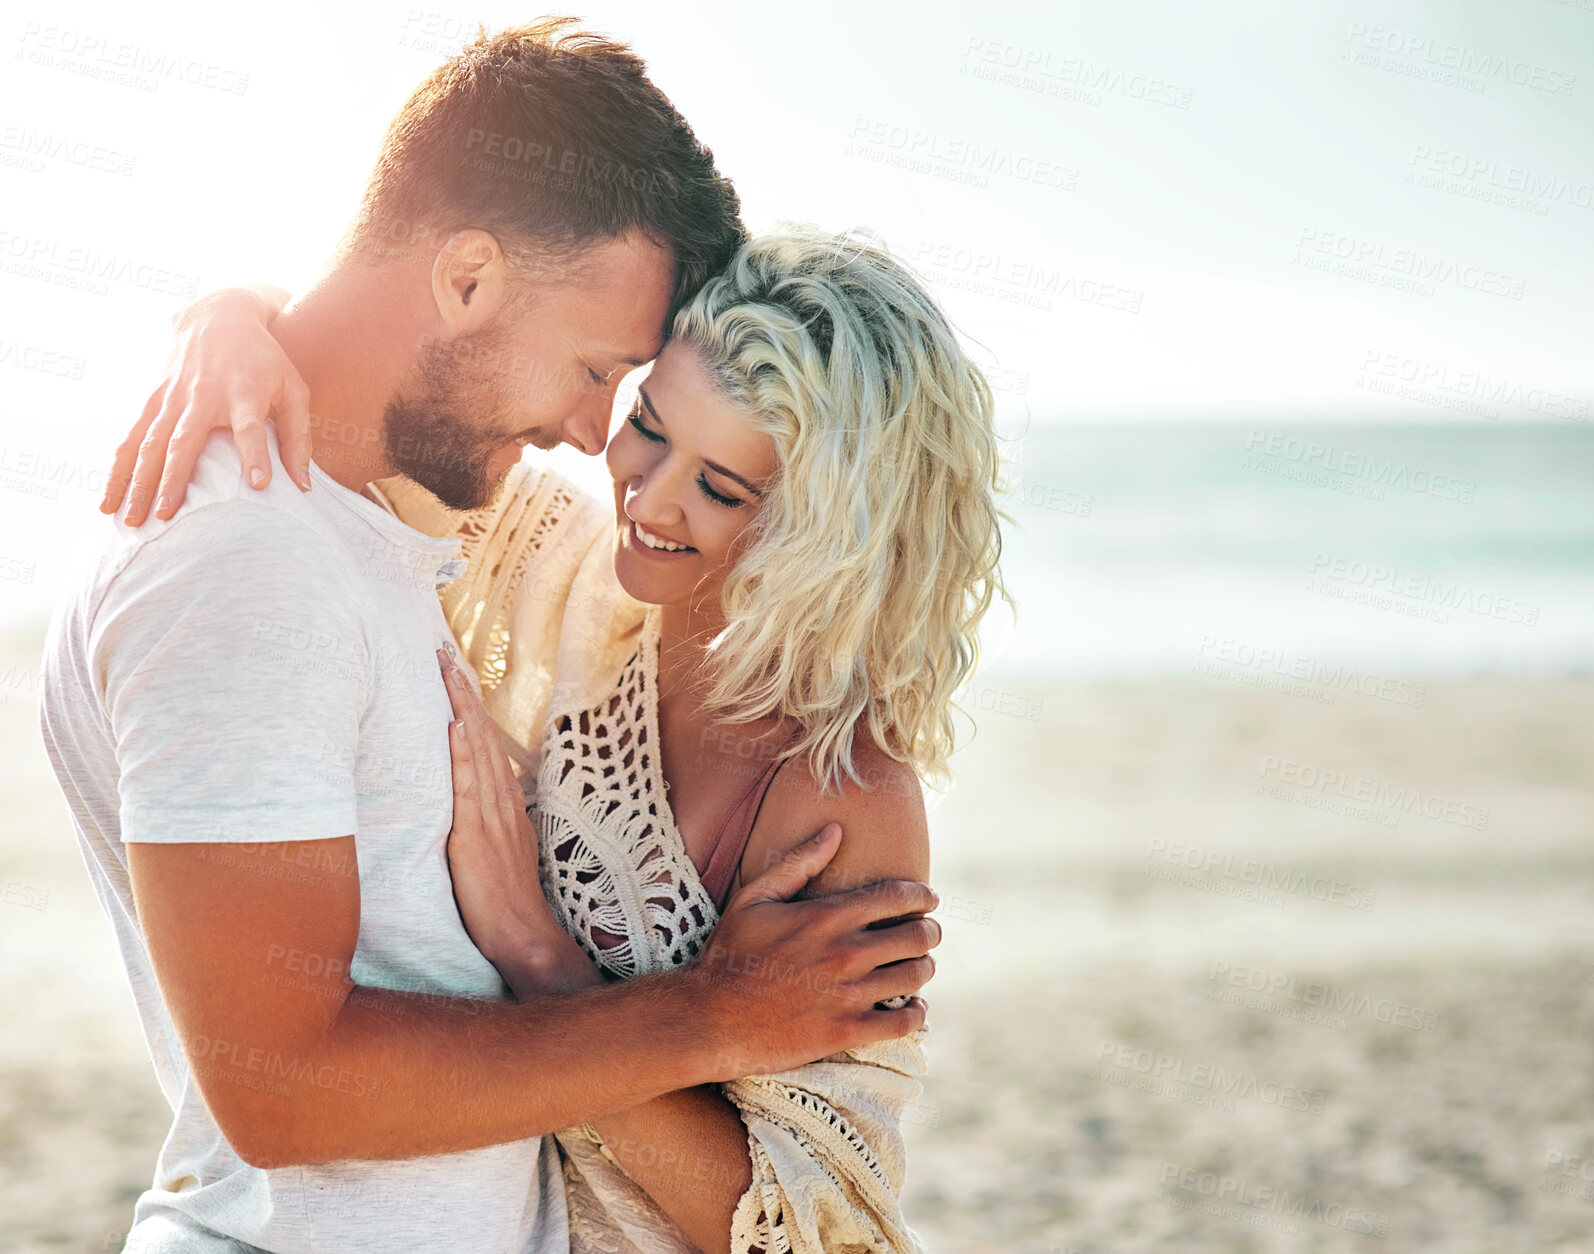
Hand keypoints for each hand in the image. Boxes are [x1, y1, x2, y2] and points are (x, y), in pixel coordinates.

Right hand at [103, 285, 308, 524]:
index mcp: (244, 394)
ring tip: (130, 519)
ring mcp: (172, 397)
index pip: (251, 428)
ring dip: (137, 482)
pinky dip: (119, 468)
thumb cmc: (267, 360)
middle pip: (185, 442)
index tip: (260, 484)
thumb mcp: (294, 390)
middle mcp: (203, 396)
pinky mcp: (153, 399)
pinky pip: (132, 437)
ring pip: (149, 443)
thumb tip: (305, 488)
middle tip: (165, 517)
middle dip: (172, 480)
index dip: (255, 455)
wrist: (219, 316)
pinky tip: (109, 498)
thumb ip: (299, 439)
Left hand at [438, 649, 566, 972]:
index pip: (486, 745)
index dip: (471, 709)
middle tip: (444, 655)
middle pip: (482, 736)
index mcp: (504, 803)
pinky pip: (469, 785)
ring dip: (461, 709)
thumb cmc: (506, 900)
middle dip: (463, 694)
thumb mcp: (499, 851)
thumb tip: (471, 803)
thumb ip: (488, 823)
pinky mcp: (475, 834)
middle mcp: (500, 801)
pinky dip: (463, 754)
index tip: (455, 676)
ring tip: (446, 673)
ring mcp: (490, 815)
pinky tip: (454, 728)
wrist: (523, 934)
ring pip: (476, 750)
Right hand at [686, 827, 939, 1076]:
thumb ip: (798, 863)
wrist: (708, 1019)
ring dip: (925, 968)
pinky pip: (903, 1022)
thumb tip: (835, 831)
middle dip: (930, 931)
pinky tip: (913, 1008)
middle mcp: (844, 953)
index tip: (929, 899)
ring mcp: (847, 995)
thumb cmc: (728, 954)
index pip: (896, 897)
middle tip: (929, 933)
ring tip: (921, 966)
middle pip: (916, 936)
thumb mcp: (755, 899)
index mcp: (826, 917)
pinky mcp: (846, 1032)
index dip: (921, 896)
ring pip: (915, 977)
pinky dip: (916, 1013)